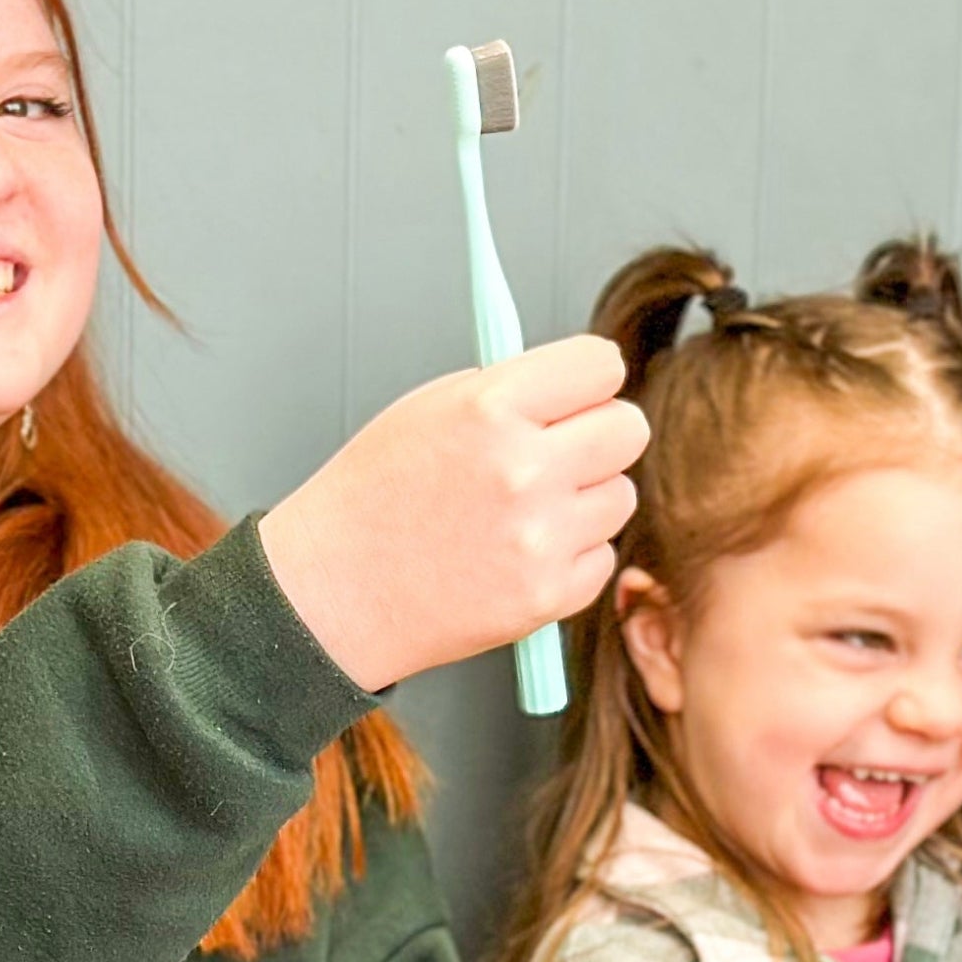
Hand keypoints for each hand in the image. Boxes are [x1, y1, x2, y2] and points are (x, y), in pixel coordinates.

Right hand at [257, 334, 649, 691]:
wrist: (332, 593)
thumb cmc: (373, 499)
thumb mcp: (427, 409)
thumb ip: (512, 390)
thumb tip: (581, 381)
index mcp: (489, 409)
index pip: (602, 366)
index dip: (589, 379)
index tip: (577, 392)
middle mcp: (522, 471)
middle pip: (629, 429)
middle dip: (599, 435)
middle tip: (558, 452)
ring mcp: (539, 539)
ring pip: (620, 496)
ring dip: (584, 500)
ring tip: (522, 511)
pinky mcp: (547, 596)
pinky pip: (601, 557)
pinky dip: (569, 556)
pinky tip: (515, 554)